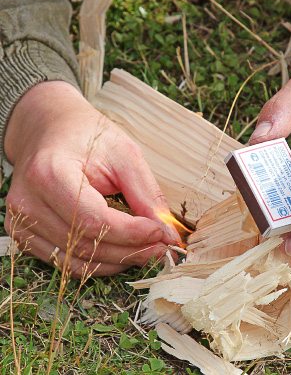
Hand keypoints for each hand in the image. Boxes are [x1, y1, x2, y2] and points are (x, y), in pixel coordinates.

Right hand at [4, 81, 178, 277]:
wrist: (50, 130)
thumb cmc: (88, 138)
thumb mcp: (126, 156)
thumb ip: (146, 195)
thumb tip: (167, 233)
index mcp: (49, 174)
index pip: (93, 221)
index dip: (131, 233)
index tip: (161, 233)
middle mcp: (28, 202)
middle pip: (85, 245)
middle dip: (130, 251)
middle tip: (161, 248)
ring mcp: (21, 222)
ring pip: (77, 261)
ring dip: (118, 261)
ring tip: (147, 250)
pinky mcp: (24, 235)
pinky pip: (66, 262)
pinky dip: (99, 263)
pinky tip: (122, 251)